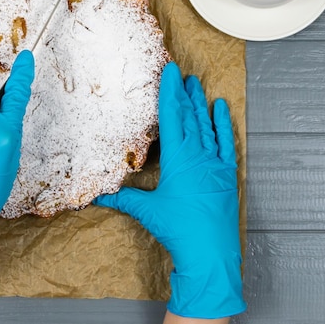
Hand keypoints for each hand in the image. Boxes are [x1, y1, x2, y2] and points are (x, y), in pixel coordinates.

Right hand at [94, 62, 245, 318]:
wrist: (210, 253)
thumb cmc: (179, 230)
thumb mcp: (147, 211)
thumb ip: (122, 199)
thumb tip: (96, 197)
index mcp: (178, 158)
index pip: (172, 117)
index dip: (169, 92)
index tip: (170, 72)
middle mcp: (199, 155)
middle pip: (190, 117)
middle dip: (184, 94)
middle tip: (181, 74)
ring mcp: (215, 164)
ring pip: (207, 126)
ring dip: (200, 105)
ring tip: (197, 84)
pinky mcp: (227, 174)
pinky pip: (227, 143)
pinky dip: (223, 125)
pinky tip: (221, 109)